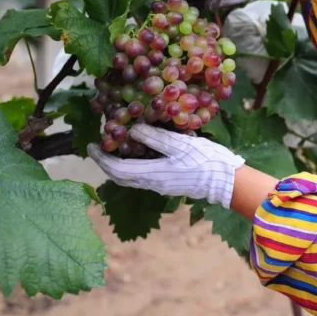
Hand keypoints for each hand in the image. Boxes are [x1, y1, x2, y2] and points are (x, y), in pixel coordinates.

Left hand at [87, 123, 244, 207]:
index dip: (101, 158)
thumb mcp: (179, 144)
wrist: (225, 181)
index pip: (116, 168)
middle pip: (120, 177)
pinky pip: (141, 177)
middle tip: (99, 147)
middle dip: (106, 163)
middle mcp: (152, 183)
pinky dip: (131, 166)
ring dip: (118, 165)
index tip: (91, 145)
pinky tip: (137, 154)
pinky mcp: (168, 184)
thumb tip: (132, 130)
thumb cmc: (204, 160)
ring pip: (130, 178)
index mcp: (152, 174)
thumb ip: (154, 137)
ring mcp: (160, 185)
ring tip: (114, 149)